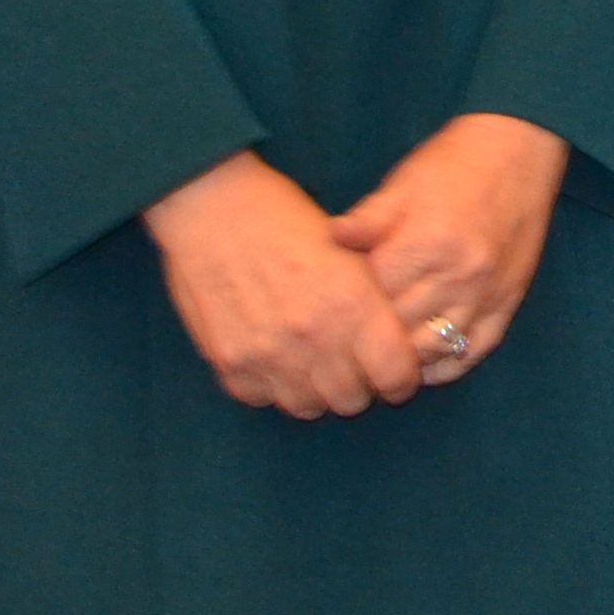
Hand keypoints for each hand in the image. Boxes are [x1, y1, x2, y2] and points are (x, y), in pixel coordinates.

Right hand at [147, 150, 422, 417]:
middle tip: (349, 363)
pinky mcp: (231, 365)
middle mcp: (315, 339)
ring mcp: (270, 357)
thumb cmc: (286, 219)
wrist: (213, 207)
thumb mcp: (348, 252)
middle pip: (352, 401)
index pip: (396, 376)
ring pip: (308, 406)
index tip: (393, 370)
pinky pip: (263, 398)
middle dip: (358, 385)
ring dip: (315, 390)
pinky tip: (273, 354)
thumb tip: (393, 346)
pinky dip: (272, 385)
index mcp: (353, 306)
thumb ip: (372, 305)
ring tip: (310, 361)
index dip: (400, 377)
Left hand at [329, 113, 568, 386]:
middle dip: (366, 337)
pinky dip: (442, 366)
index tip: (328, 308)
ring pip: (432, 349)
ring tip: (375, 358)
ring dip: (401, 359)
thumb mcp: (403, 183)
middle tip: (342, 342)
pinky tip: (419, 363)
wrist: (520, 149)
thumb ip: (367, 218)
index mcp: (425, 242)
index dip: (345, 305)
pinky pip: (471, 352)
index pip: (372, 295)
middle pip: (398, 328)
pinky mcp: (507, 303)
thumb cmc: (453, 163)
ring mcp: (485, 294)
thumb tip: (329, 238)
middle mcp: (457, 275)